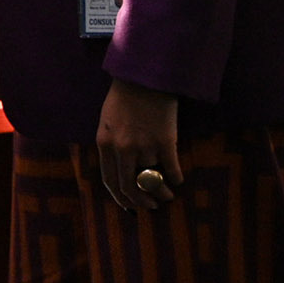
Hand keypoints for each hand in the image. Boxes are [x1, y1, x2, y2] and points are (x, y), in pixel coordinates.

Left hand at [96, 77, 180, 210]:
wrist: (144, 76)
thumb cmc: (124, 96)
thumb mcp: (107, 121)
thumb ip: (111, 145)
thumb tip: (120, 170)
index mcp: (105, 143)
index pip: (110, 181)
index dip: (120, 197)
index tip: (128, 206)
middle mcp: (122, 149)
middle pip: (129, 187)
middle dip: (141, 202)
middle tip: (151, 206)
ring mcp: (144, 146)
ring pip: (152, 179)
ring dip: (161, 190)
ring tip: (167, 194)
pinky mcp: (165, 141)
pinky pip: (172, 169)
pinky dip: (176, 178)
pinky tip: (178, 179)